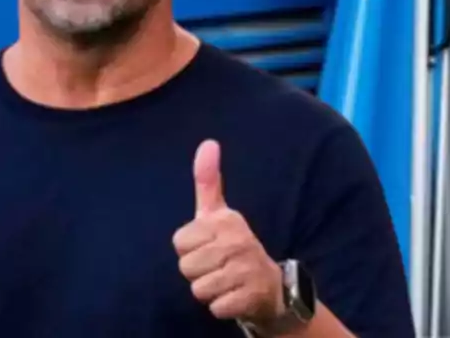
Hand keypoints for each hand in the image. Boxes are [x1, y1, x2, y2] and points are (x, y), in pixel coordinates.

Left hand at [173, 140, 283, 330]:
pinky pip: (215, 307)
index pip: (180, 241)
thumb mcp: (220, 213)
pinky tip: (235, 295)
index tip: (209, 245)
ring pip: (198, 289)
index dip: (190, 248)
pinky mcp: (249, 296)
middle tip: (218, 266)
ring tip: (226, 280)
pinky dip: (222, 306)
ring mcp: (246, 270)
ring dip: (210, 290)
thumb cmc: (235, 246)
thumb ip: (208, 181)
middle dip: (198, 272)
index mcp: (226, 220)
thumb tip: (207, 143)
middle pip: (186, 267)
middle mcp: (238, 241)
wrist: (270, 285)